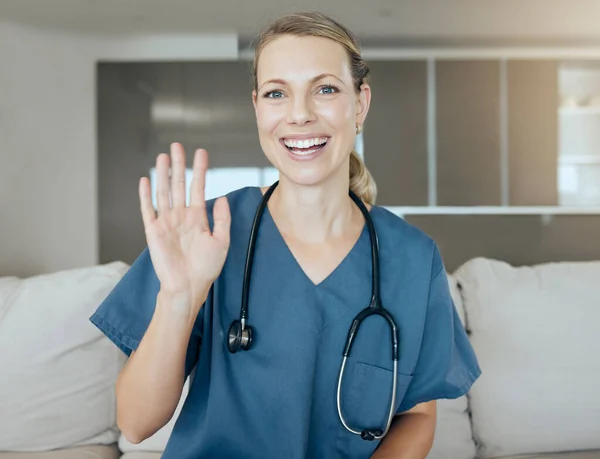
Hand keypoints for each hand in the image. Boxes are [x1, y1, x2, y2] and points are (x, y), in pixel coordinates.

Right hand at [138, 143, 230, 308]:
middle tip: (177, 146)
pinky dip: (146, 195)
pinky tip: (146, 180)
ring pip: (164, 192)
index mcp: (197, 218)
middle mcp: (181, 216)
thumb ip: (221, 219)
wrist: (189, 287)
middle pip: (178, 184)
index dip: (200, 170)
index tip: (201, 152)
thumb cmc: (206, 268)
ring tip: (163, 156)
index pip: (198, 187)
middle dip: (179, 165)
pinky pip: (148, 209)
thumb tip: (220, 198)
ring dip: (163, 174)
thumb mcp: (221, 241)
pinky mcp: (153, 231)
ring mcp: (166, 222)